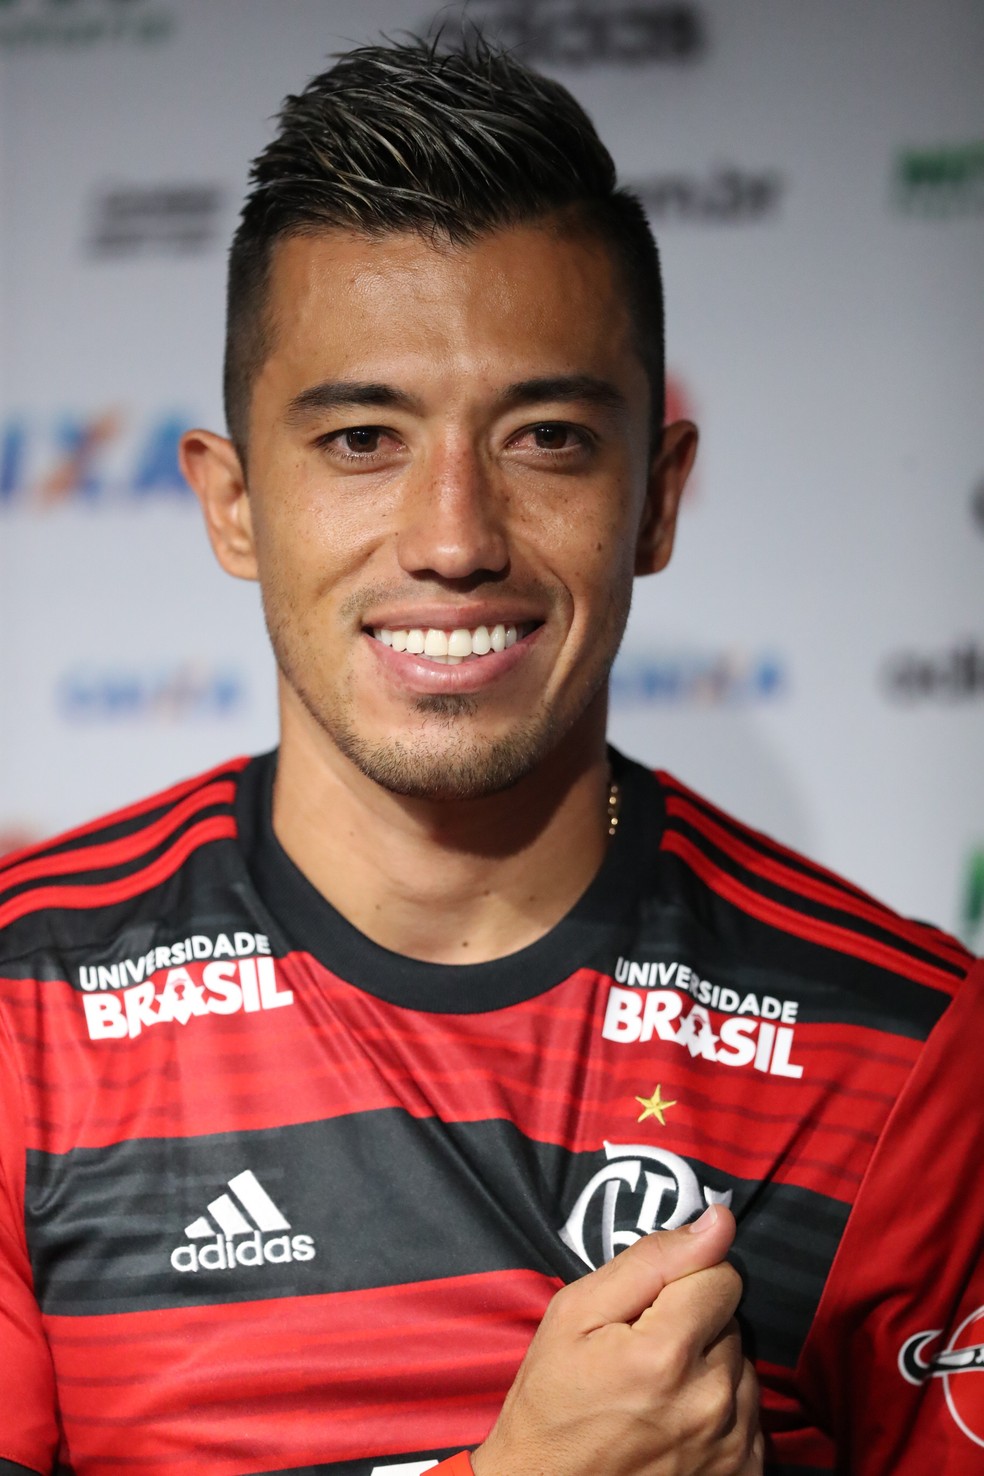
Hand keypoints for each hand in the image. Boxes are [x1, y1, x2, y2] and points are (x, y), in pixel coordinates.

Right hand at [471, 1204, 761, 1475]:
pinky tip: (678, 1424)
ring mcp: (730, 1446)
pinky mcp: (742, 1475)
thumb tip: (717, 1222)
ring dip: (710, 1370)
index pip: (722, 1276)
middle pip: (732, 1322)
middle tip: (643, 1355)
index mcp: (666, 1353)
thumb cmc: (553, 1402)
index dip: (683, 1281)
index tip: (649, 1308)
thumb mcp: (575, 1315)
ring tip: (658, 1393)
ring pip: (744, 1368)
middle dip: (694, 1326)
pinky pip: (753, 1418)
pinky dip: (722, 1414)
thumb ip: (651, 1261)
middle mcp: (710, 1402)